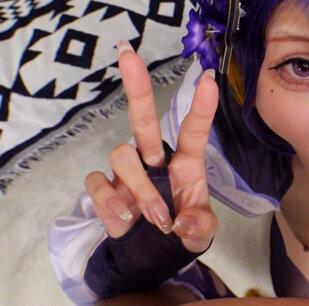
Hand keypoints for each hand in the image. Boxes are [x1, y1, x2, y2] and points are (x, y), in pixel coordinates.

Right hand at [84, 40, 218, 252]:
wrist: (154, 255)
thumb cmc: (182, 230)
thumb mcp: (200, 232)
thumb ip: (199, 226)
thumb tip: (185, 222)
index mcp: (186, 162)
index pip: (193, 130)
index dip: (201, 107)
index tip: (209, 78)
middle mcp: (155, 159)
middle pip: (143, 117)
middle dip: (137, 86)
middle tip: (128, 54)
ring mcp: (128, 171)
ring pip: (123, 156)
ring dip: (141, 188)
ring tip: (157, 219)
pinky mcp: (105, 187)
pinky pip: (98, 181)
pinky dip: (110, 201)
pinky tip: (125, 219)